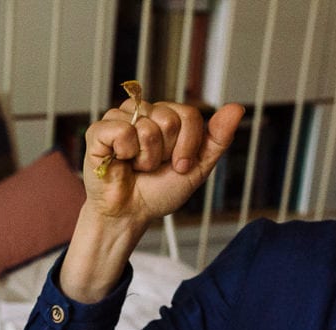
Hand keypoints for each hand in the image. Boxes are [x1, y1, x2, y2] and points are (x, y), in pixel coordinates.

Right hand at [82, 98, 243, 225]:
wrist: (130, 214)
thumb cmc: (158, 192)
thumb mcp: (197, 168)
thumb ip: (217, 139)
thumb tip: (237, 108)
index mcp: (167, 118)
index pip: (189, 114)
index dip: (187, 145)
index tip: (178, 166)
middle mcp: (144, 113)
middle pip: (169, 119)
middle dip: (166, 152)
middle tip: (152, 167)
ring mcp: (120, 119)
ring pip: (147, 125)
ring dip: (145, 157)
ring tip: (135, 166)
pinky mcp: (99, 131)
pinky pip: (122, 130)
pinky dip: (125, 152)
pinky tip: (120, 160)